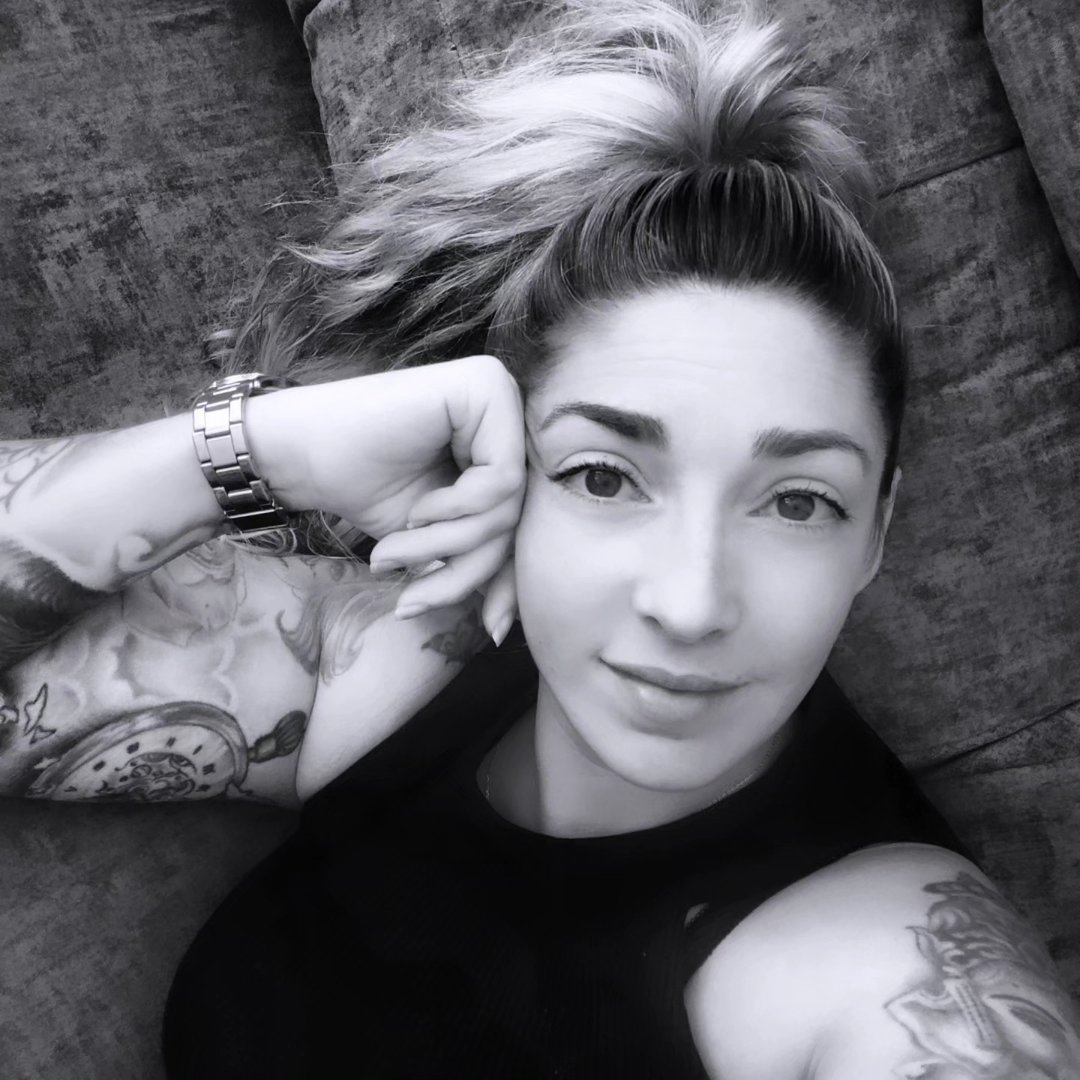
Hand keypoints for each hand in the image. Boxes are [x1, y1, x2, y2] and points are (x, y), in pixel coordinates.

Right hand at [250, 354, 524, 639]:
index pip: (529, 524)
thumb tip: (505, 627)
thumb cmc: (367, 491)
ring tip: (395, 553)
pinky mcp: (486, 385)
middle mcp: (512, 416)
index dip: (508, 582)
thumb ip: (480, 564)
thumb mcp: (438, 543)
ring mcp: (502, 394)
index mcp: (507, 447)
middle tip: (413, 597)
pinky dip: (456, 510)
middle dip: (470, 569)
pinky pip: (501, 476)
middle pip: (522, 515)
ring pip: (511, 503)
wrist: (302, 454)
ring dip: (450, 545)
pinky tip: (418, 510)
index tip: (489, 631)